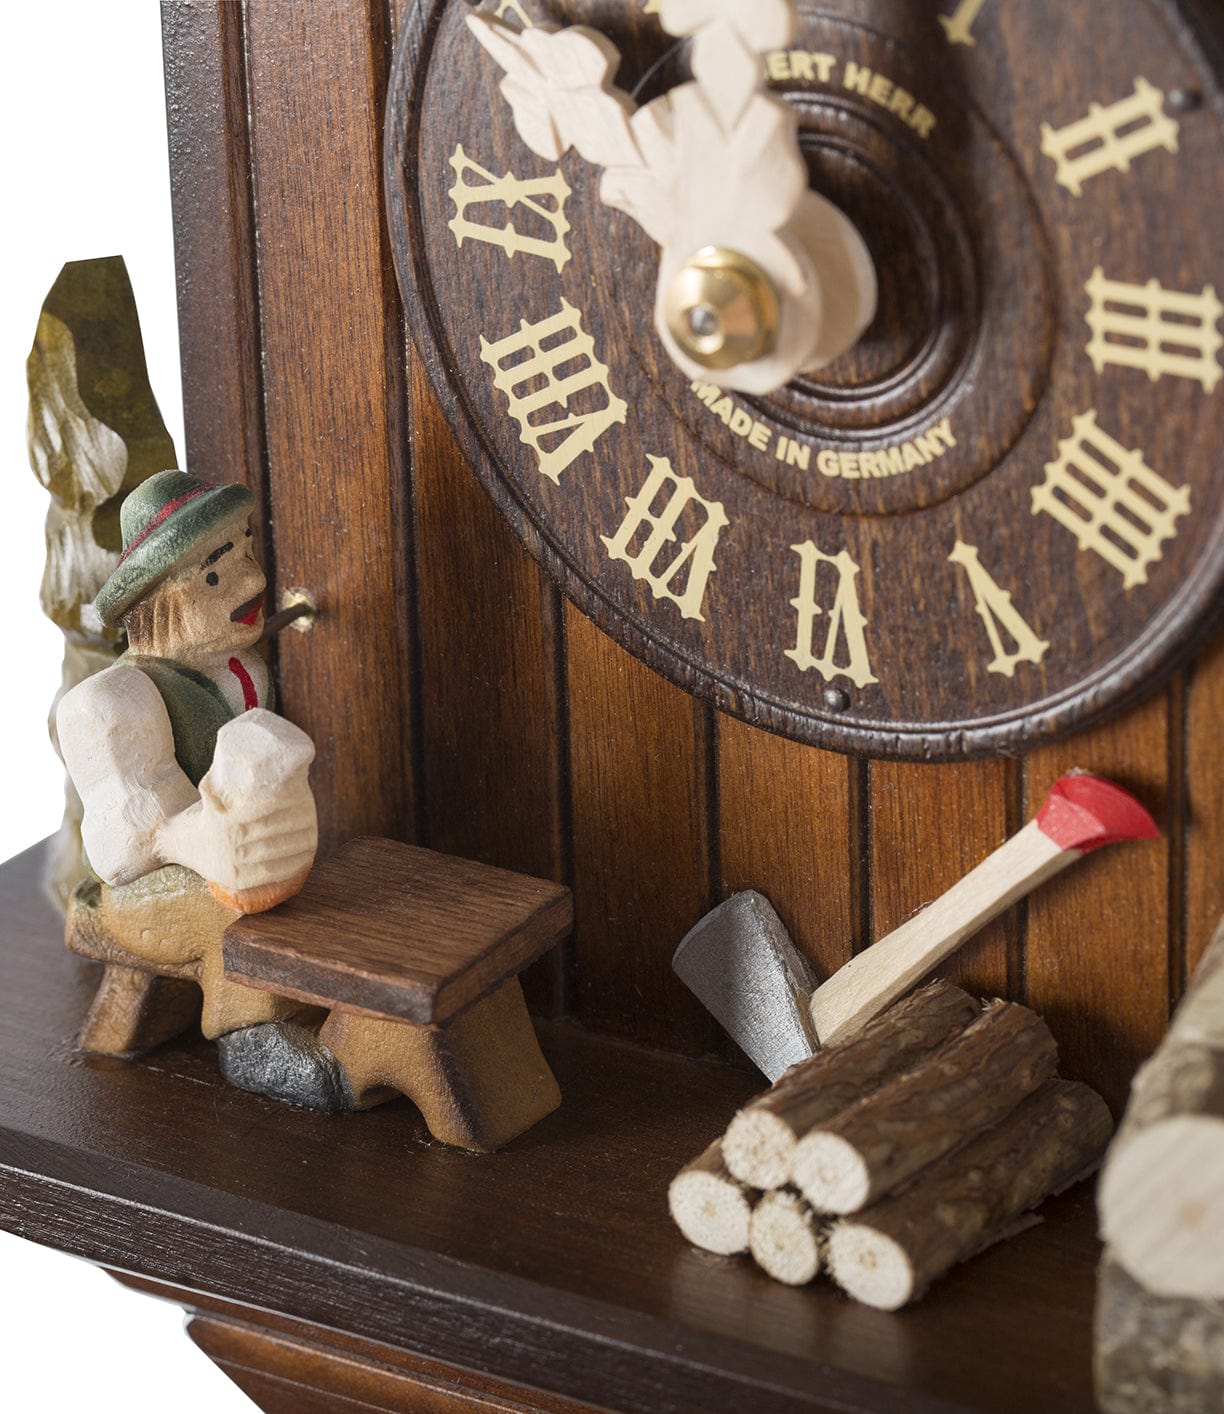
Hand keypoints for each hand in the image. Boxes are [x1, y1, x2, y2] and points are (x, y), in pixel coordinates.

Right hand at [158, 709, 317, 907]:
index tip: (303, 793)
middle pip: (277, 830)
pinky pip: (273, 872)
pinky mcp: (238, 879)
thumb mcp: (210, 791)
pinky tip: (306, 854)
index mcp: (224, 819)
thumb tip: (267, 759)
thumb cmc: (202, 813)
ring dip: (302, 840)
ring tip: (312, 830)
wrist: (177, 844)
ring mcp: (234, 863)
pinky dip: (294, 864)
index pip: (266, 809)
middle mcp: (229, 843)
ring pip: (279, 851)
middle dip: (300, 819)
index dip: (289, 801)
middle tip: (311, 810)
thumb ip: (232, 780)